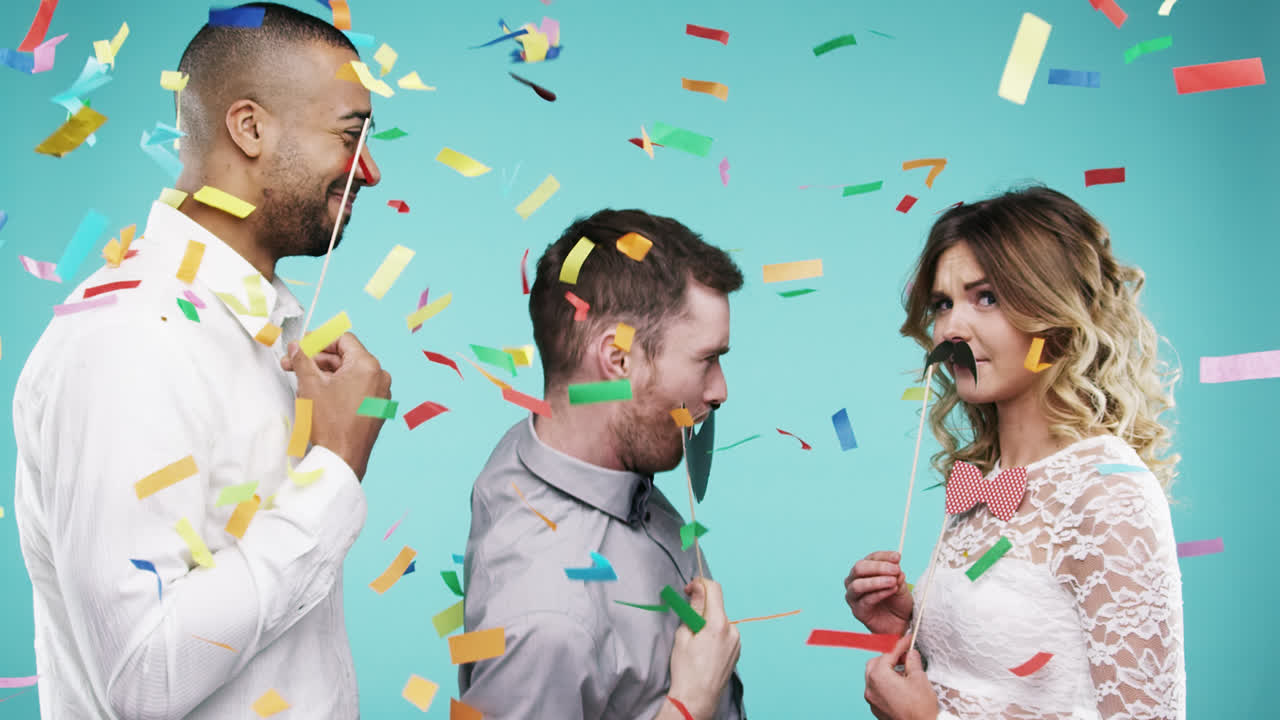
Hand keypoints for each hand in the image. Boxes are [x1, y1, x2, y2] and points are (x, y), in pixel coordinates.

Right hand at [286, 334, 391, 480]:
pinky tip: (317, 393)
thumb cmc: (331, 424)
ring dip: (324, 373)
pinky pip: (356, 388)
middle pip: (345, 356)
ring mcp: (380, 393)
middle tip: (293, 363)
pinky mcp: (376, 407)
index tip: (302, 346)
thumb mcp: (310, 385)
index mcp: (367, 366)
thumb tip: (296, 347)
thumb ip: (302, 360)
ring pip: (349, 373)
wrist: (343, 458)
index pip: (343, 340)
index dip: (319, 340)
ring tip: (302, 381)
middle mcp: (379, 376)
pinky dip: (337, 386)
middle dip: (317, 359)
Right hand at [667, 579, 740, 719]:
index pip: (714, 589)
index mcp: (718, 623)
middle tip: (686, 616)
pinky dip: (714, 631)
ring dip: (708, 620)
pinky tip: (704, 646)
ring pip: (720, 619)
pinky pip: (725, 632)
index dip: (699, 584)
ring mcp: (737, 641)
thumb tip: (696, 591)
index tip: (688, 590)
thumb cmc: (686, 669)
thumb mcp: (683, 635)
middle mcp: (732, 629)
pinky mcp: (737, 650)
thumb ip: (692, 609)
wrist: (698, 698)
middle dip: (701, 605)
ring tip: (694, 637)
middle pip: (717, 605)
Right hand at [846, 551, 912, 635]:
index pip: (870, 558)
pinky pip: (866, 600)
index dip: (884, 556)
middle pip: (859, 568)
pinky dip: (880, 593)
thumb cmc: (897, 602)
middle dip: (878, 567)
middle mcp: (854, 581)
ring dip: (876, 581)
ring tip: (893, 581)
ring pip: (858, 584)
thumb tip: (896, 567)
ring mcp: (853, 596)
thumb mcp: (901, 585)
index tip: (897, 557)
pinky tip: (891, 590)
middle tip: (895, 569)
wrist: (900, 623)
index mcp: (865, 570)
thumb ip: (896, 576)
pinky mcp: (857, 611)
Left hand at [864, 634, 937, 719]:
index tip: (908, 640)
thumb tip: (911, 653)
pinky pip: (877, 690)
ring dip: (886, 671)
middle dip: (890, 658)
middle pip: (876, 663)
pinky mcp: (876, 709)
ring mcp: (872, 700)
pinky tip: (899, 686)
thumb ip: (913, 662)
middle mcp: (870, 687)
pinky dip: (885, 684)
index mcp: (879, 676)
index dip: (900, 645)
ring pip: (874, 677)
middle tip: (905, 656)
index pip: (888, 654)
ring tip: (904, 671)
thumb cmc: (920, 708)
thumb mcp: (919, 679)